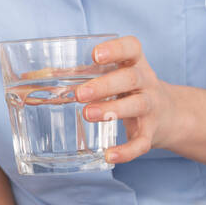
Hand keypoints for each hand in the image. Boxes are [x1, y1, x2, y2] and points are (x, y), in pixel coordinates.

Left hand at [75, 36, 176, 164]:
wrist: (170, 114)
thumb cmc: (129, 90)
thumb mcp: (116, 75)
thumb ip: (86, 74)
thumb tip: (35, 78)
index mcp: (135, 64)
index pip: (132, 48)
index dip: (116, 49)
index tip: (96, 55)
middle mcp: (146, 82)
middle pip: (130, 78)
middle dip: (105, 85)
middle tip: (80, 94)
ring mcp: (151, 107)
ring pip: (137, 105)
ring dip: (112, 110)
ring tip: (88, 115)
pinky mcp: (152, 132)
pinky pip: (142, 142)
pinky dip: (127, 151)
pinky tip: (110, 156)